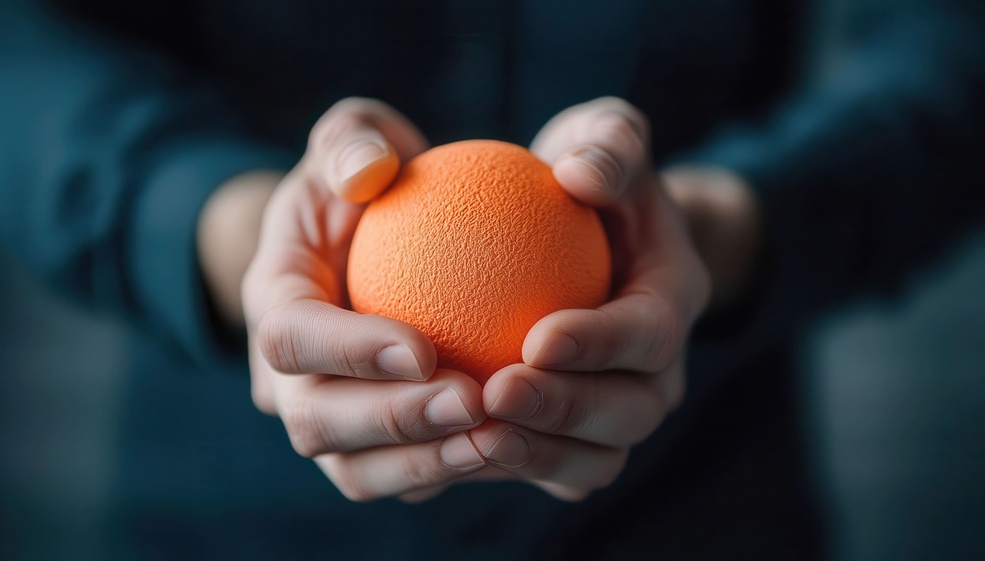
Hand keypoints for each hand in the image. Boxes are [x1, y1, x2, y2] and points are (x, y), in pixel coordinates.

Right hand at [241, 98, 488, 501]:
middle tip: (472, 402)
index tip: (422, 347)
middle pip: (317, 424)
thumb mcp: (357, 139)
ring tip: (498, 439)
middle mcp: (287, 378)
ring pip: (358, 471)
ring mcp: (329, 420)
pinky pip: (407, 477)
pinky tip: (515, 446)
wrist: (374, 244)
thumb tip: (368, 170)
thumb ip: (353, 140)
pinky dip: (454, 470)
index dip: (347, 352)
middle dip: (392, 422)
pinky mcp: (374, 447)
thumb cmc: (368, 183)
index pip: (291, 340)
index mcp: (275, 304)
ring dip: (428, 464)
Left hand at [447, 97, 712, 500]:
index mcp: (672, 297)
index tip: (535, 337)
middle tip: (494, 394)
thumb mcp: (605, 136)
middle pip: (630, 413)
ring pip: (595, 459)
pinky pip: (551, 470)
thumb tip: (579, 175)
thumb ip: (607, 145)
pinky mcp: (577, 437)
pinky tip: (447, 450)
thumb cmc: (588, 171)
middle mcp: (658, 369)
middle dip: (565, 412)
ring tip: (471, 437)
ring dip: (536, 454)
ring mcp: (620, 410)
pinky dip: (507, 468)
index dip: (601, 344)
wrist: (591, 230)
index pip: (650, 333)